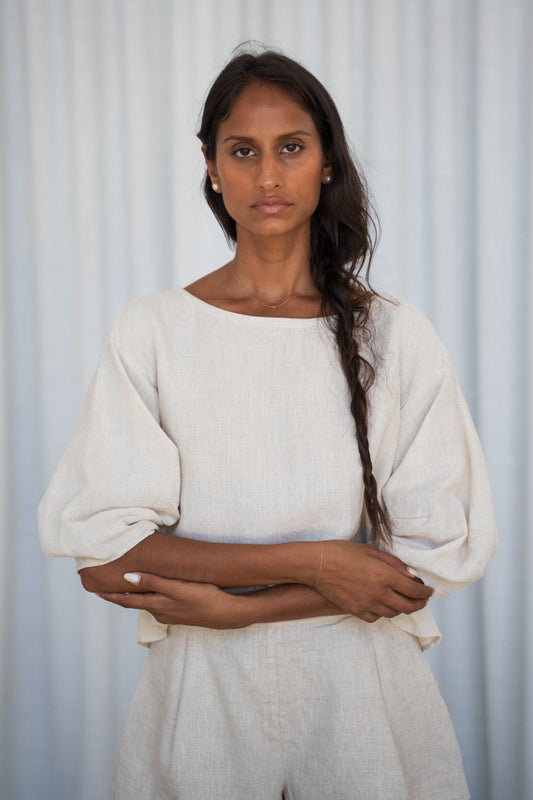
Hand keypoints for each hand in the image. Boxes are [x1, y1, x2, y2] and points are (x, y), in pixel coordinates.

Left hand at [97, 573, 248, 628]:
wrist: (228, 614)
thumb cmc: (204, 597)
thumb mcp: (178, 588)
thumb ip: (153, 582)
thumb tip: (127, 577)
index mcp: (157, 605)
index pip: (127, 600)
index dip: (111, 595)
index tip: (96, 589)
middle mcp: (160, 612)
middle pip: (135, 602)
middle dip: (121, 594)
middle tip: (107, 586)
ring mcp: (171, 614)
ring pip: (148, 602)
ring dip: (137, 595)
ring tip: (127, 584)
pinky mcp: (181, 612)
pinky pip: (160, 603)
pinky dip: (152, 596)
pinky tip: (155, 590)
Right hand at [313, 541, 433, 622]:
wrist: (317, 564)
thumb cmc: (343, 552)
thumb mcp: (371, 551)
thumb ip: (394, 564)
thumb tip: (412, 576)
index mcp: (385, 576)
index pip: (414, 590)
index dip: (425, 592)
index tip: (429, 591)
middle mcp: (379, 593)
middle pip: (408, 606)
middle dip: (419, 604)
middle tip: (422, 599)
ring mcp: (367, 604)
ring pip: (393, 613)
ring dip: (402, 608)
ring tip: (404, 601)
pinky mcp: (355, 610)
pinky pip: (376, 617)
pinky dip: (383, 613)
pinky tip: (383, 605)